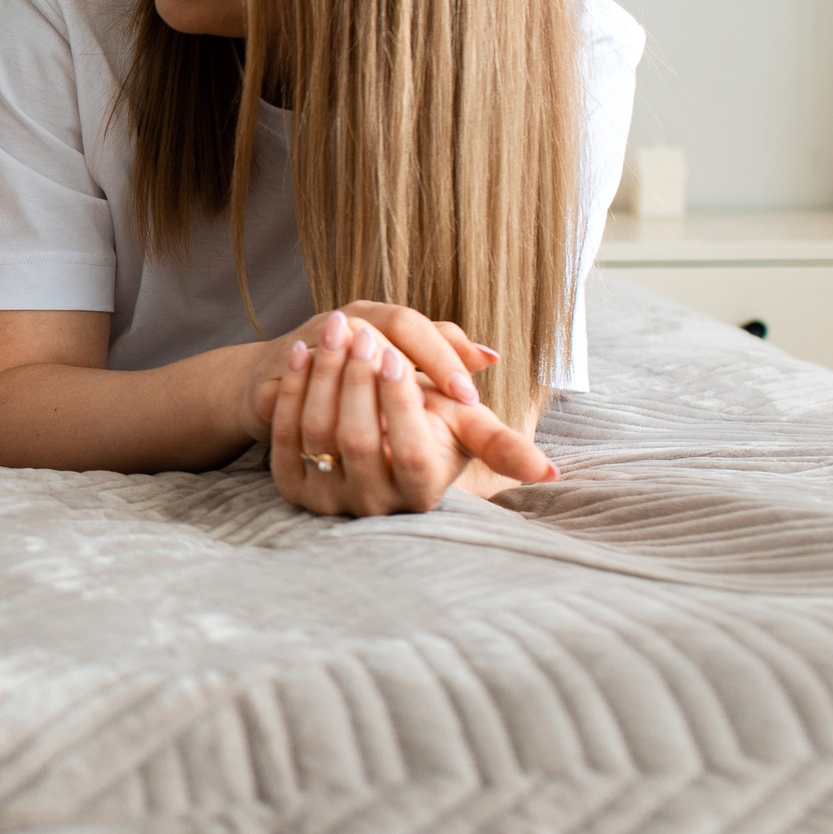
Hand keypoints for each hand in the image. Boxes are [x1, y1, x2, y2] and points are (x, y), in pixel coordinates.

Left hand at [267, 312, 555, 515]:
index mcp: (418, 493)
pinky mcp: (289, 485)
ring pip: (316, 431)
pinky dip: (292, 387)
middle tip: (360, 332)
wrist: (358, 440)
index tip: (395, 355)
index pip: (409, 452)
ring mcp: (325, 499)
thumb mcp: (462, 430)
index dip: (400, 403)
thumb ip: (498, 440)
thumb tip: (549, 474)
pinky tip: (300, 349)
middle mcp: (371, 506)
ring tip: (333, 327)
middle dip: (357, 380)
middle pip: (356, 439)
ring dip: (323, 374)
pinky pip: (283, 432)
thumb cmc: (424, 426)